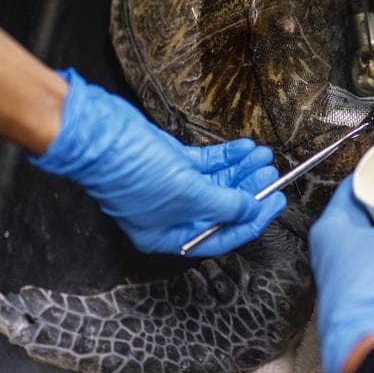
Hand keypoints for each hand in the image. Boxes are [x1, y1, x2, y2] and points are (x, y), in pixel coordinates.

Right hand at [32, 69, 286, 255]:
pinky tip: (246, 148)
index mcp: (167, 236)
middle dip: (249, 190)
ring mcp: (170, 186)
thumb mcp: (187, 195)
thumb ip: (224, 204)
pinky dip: (227, 156)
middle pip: (221, 207)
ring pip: (216, 182)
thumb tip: (250, 208)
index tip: (274, 204)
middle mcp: (170, 214)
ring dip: (241, 169)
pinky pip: (206, 163)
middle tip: (272, 175)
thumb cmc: (132, 173)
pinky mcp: (170, 161)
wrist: (99, 135)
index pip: (220, 237)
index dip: (251, 221)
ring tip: (264, 156)